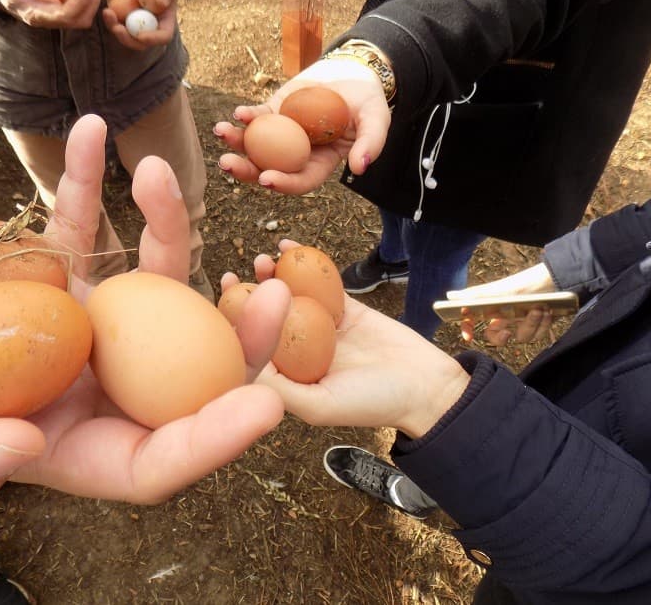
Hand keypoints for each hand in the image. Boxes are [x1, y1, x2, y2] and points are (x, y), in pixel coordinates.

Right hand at [0, 115, 286, 523]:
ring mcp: (71, 326)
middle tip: (272, 293)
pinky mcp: (47, 271)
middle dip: (233, 341)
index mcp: (57, 447)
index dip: (208, 444)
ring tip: (158, 171)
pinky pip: (79, 228)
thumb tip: (22, 452)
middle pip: (178, 374)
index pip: (150, 462)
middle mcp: (82, 388)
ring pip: (145, 290)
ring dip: (166, 232)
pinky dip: (86, 184)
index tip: (262, 405)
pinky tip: (91, 134)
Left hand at [101, 0, 183, 49]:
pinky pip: (112, 4)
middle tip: (116, 28)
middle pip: (138, 39)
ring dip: (111, 23)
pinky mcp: (121, 4)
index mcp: (165, 18)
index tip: (141, 35)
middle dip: (125, 37)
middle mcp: (149, 21)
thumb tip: (162, 2)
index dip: (152, 39)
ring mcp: (134, 14)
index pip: (162, 36)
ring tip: (107, 11)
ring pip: (121, 27)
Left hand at [213, 58, 390, 194]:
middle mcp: (296, 154)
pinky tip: (238, 114)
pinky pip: (257, 118)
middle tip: (227, 163)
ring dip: (236, 142)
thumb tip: (360, 167)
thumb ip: (372, 143)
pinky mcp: (274, 112)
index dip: (283, 183)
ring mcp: (282, 134)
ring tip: (221, 132)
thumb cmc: (368, 101)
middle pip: (267, 168)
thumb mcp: (377, 120)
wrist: (355, 73)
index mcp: (320, 164)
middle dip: (245, 169)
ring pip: (255, 145)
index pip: (299, 180)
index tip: (265, 178)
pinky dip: (246, 117)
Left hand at [226, 240, 469, 439]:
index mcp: (289, 376)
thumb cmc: (373, 404)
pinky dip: (307, 263)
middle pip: (268, 317)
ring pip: (292, 296)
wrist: (427, 388)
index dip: (235, 322)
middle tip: (236, 275)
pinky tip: (289, 245)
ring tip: (263, 260)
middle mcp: (301, 351)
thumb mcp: (319, 405)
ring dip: (274, 276)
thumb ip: (281, 387)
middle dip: (249, 295)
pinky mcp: (346, 309)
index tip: (223, 297)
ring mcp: (323, 328)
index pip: (253, 346)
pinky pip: (323, 282)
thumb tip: (241, 363)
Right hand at [447, 263, 556, 344]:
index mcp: (492, 308)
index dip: (468, 330)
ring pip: (521, 337)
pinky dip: (543, 324)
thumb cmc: (525, 283)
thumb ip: (475, 295)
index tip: (468, 337)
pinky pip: (537, 335)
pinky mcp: (538, 326)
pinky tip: (547, 312)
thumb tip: (449, 296)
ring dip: (531, 324)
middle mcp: (505, 317)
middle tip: (509, 330)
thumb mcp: (499, 290)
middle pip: (497, 338)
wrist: (558, 281)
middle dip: (503, 336)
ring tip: (539, 308)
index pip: (472, 322)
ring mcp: (521, 323)